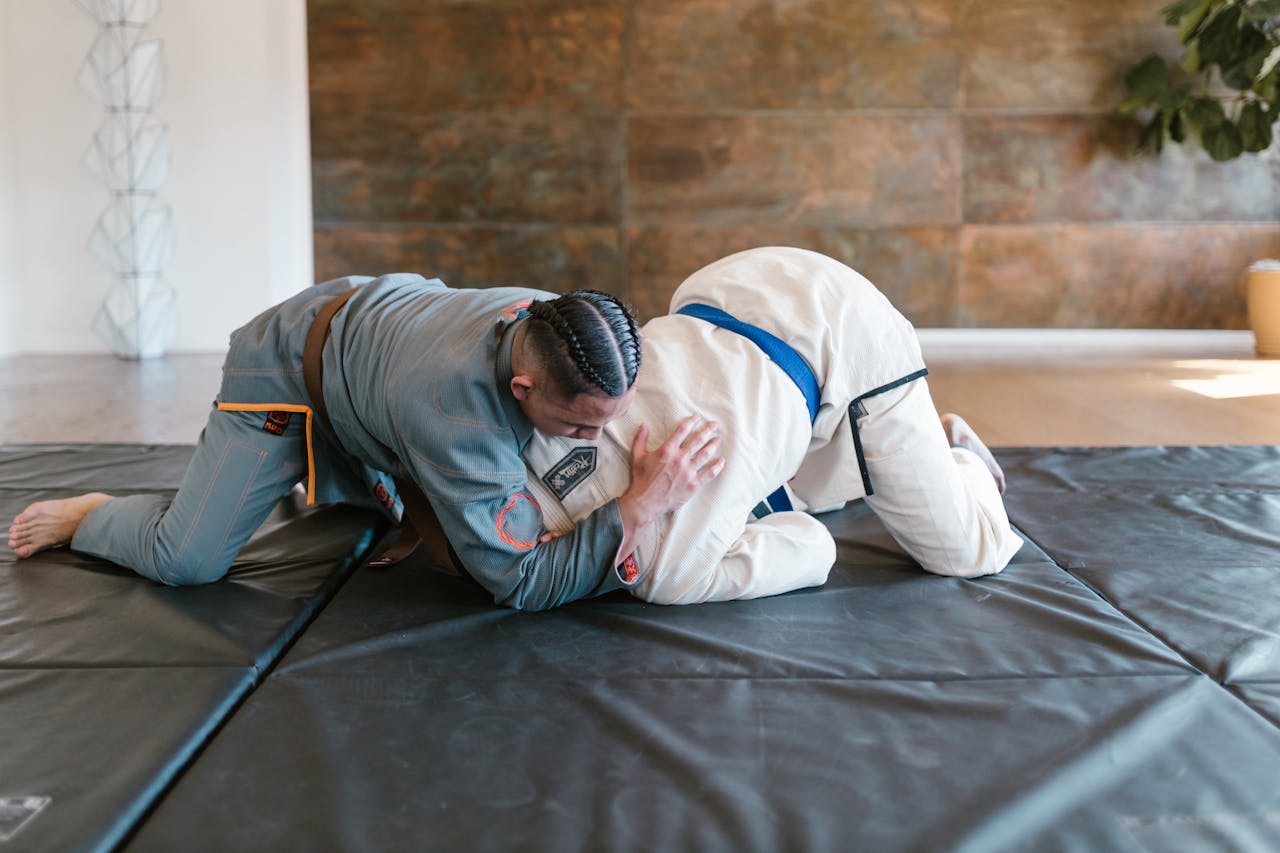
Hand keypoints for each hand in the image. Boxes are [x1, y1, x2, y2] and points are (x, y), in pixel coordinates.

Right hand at [618, 415, 724, 536]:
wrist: (645, 502)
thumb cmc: (641, 479)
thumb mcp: (637, 456)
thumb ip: (640, 439)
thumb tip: (643, 425)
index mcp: (667, 450)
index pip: (682, 431)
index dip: (691, 422)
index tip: (697, 417)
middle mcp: (680, 459)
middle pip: (698, 441)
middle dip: (708, 431)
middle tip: (715, 425)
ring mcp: (688, 472)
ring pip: (705, 455)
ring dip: (713, 445)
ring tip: (718, 440)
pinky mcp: (693, 484)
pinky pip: (709, 474)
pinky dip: (717, 467)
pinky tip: (722, 461)